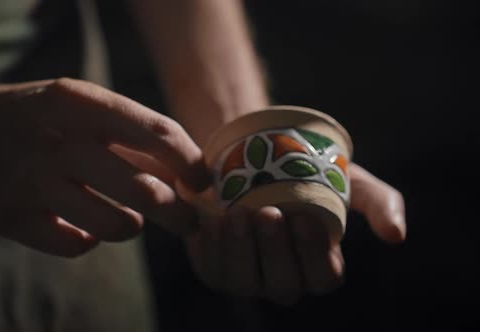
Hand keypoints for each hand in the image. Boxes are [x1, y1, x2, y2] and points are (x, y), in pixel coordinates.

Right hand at [0, 78, 209, 256]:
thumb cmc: (36, 119)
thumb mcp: (79, 106)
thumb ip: (130, 134)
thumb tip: (189, 173)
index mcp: (78, 102)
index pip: (156, 133)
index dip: (190, 162)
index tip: (204, 182)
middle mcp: (55, 140)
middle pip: (143, 189)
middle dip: (178, 212)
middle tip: (190, 222)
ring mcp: (29, 181)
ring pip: (115, 225)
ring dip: (132, 227)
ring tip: (128, 220)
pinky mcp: (9, 217)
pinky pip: (75, 245)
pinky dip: (89, 240)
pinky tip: (82, 227)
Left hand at [184, 163, 405, 303]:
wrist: (255, 159)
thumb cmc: (307, 174)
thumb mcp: (347, 179)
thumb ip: (380, 202)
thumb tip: (396, 235)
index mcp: (318, 266)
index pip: (322, 277)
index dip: (313, 252)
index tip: (305, 217)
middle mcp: (284, 279)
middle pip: (283, 284)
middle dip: (275, 250)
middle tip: (268, 212)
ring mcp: (248, 278)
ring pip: (244, 281)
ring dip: (241, 250)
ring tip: (237, 214)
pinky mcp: (217, 268)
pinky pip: (213, 271)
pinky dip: (212, 249)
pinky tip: (213, 222)